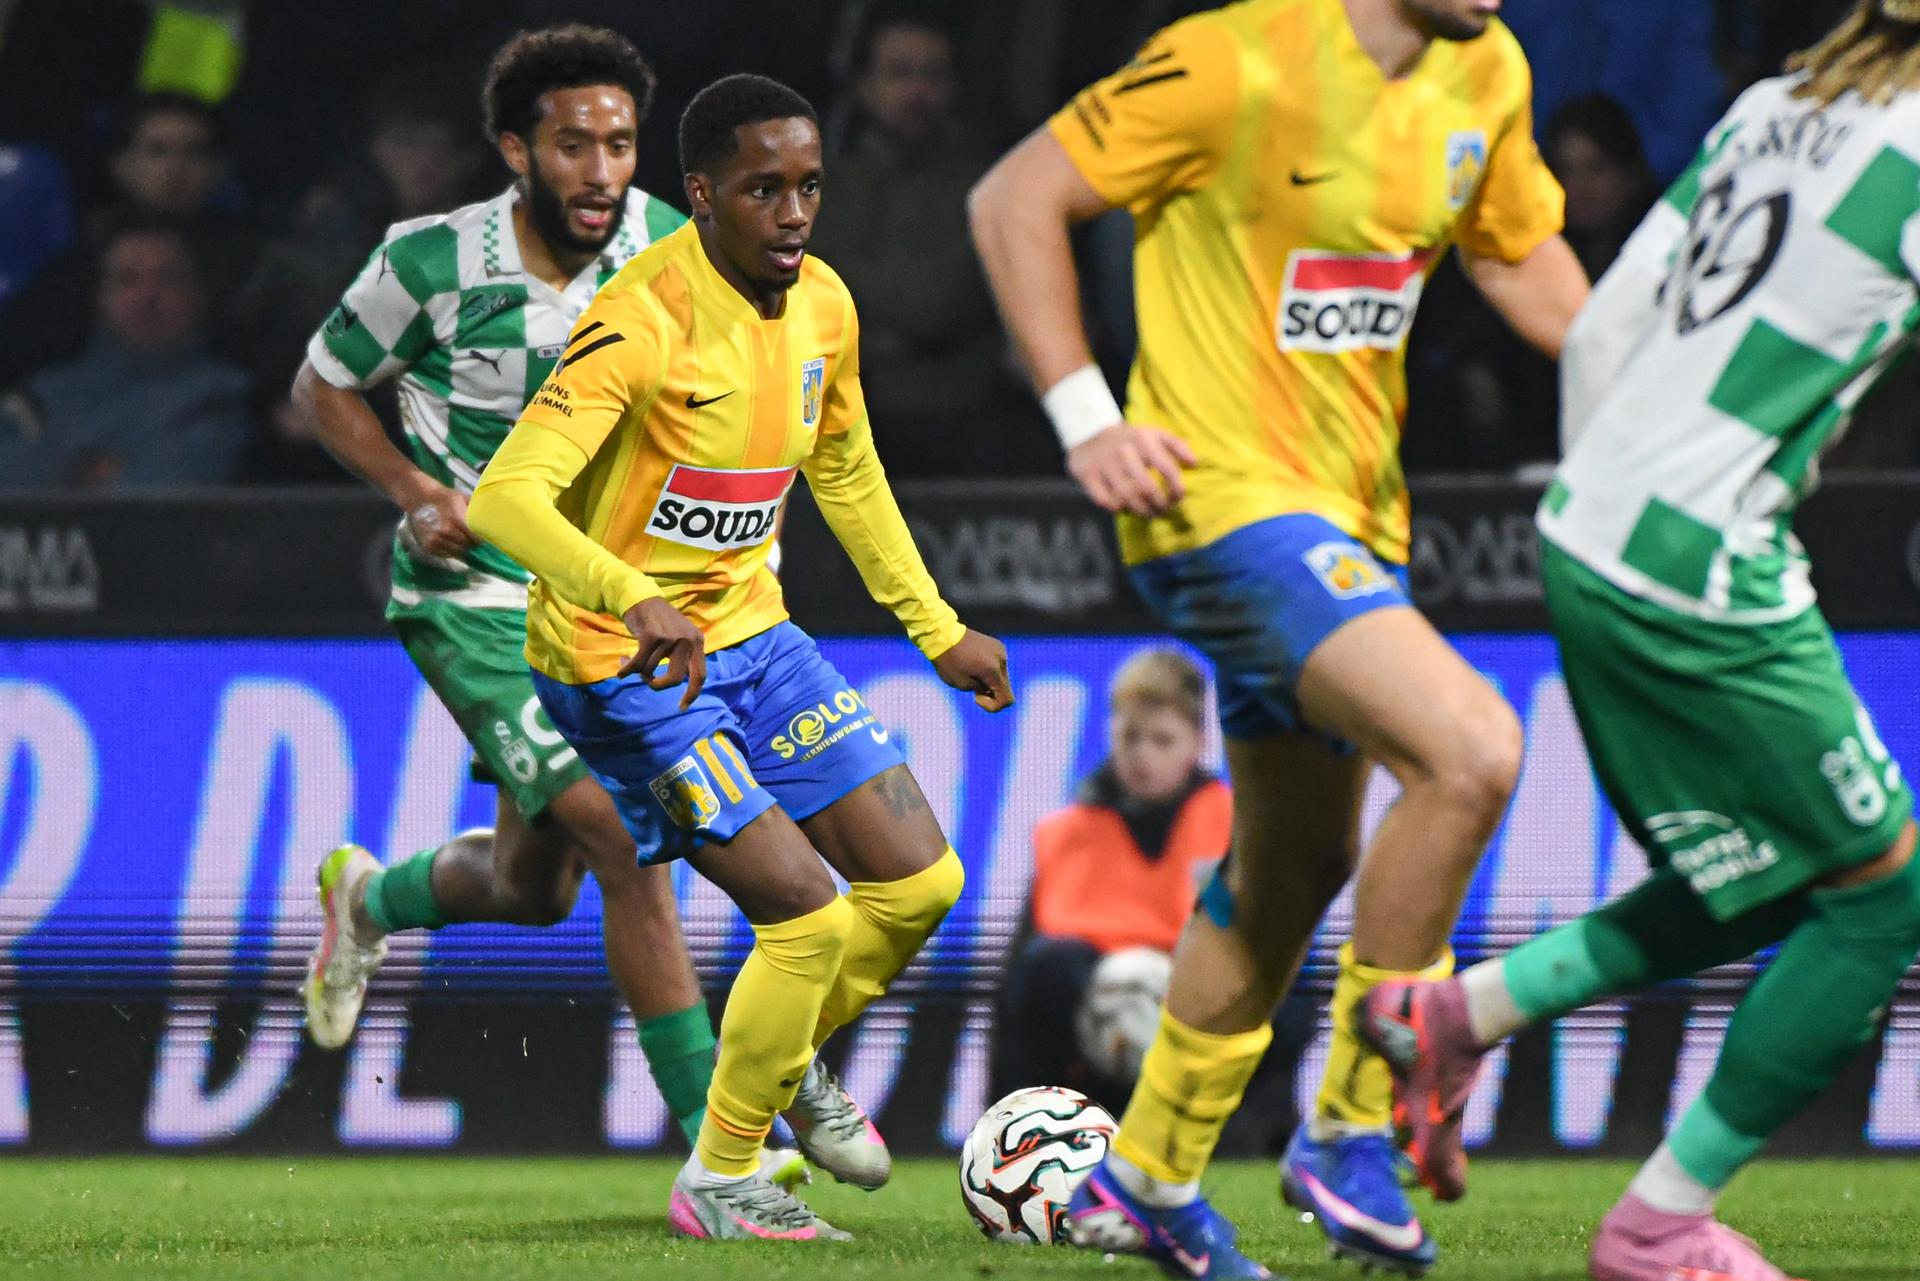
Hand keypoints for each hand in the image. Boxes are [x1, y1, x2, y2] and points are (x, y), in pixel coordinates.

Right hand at [400, 480, 478, 560]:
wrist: (420, 499)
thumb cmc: (446, 498)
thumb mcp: (463, 498)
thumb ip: (476, 510)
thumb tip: (492, 520)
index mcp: (455, 518)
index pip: (475, 538)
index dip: (481, 539)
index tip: (484, 536)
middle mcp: (445, 531)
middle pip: (468, 546)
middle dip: (473, 544)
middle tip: (475, 539)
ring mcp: (436, 540)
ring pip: (459, 553)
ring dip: (464, 549)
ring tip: (464, 541)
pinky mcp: (429, 547)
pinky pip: (448, 555)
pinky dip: (453, 551)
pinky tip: (453, 542)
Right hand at [620, 597, 707, 709]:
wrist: (641, 597)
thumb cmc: (658, 622)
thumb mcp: (678, 637)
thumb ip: (682, 657)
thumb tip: (676, 682)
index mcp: (697, 641)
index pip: (700, 675)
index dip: (692, 693)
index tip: (682, 707)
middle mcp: (687, 640)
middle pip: (675, 679)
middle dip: (658, 685)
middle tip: (649, 682)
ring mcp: (670, 638)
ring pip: (651, 671)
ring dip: (638, 671)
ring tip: (631, 662)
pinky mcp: (651, 637)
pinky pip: (638, 665)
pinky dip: (627, 670)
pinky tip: (621, 669)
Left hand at [932, 629, 1013, 712]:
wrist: (943, 635)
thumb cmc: (949, 662)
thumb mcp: (962, 685)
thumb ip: (982, 691)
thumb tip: (990, 689)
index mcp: (993, 671)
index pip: (1007, 699)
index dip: (994, 706)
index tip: (976, 698)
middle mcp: (1001, 660)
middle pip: (1005, 688)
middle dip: (991, 693)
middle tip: (973, 689)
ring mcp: (1000, 650)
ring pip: (1002, 676)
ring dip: (990, 681)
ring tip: (972, 674)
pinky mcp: (997, 645)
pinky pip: (998, 665)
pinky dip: (989, 670)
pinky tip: (974, 665)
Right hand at [1066, 423, 1196, 516]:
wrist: (1089, 434)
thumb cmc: (1130, 439)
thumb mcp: (1154, 434)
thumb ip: (1177, 445)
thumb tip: (1194, 464)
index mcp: (1143, 439)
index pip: (1167, 468)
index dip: (1176, 488)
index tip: (1179, 497)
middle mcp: (1123, 451)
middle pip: (1147, 488)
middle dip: (1159, 504)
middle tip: (1164, 510)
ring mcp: (1104, 464)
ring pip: (1126, 497)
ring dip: (1141, 511)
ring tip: (1149, 513)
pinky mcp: (1088, 475)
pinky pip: (1106, 501)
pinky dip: (1118, 508)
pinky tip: (1126, 507)